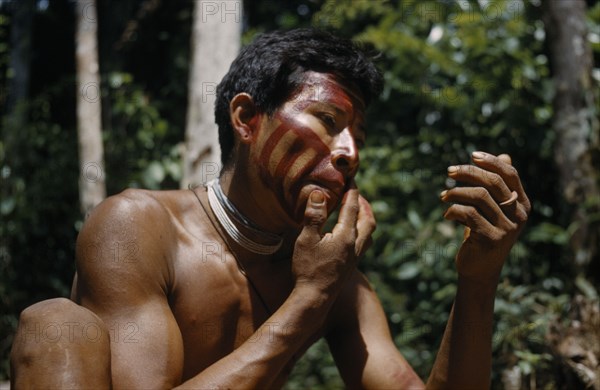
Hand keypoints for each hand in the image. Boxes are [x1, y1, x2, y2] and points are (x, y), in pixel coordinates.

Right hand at [292, 184, 375, 293]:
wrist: (314, 299)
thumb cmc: (308, 269)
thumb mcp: (307, 240)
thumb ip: (314, 216)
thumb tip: (319, 193)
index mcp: (346, 236)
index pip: (352, 207)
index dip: (352, 191)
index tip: (351, 177)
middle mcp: (355, 246)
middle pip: (368, 220)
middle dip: (364, 205)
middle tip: (357, 194)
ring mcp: (354, 257)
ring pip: (368, 234)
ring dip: (365, 219)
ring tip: (358, 211)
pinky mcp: (350, 266)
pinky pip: (363, 244)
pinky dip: (360, 232)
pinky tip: (349, 235)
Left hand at [441, 151, 530, 281]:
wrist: (479, 270)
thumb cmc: (483, 233)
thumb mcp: (492, 208)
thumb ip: (498, 185)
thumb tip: (505, 155)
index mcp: (522, 204)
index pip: (510, 175)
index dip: (492, 162)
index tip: (472, 155)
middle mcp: (520, 215)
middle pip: (493, 182)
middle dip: (468, 172)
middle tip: (449, 172)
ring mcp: (508, 228)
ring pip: (479, 196)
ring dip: (456, 192)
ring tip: (443, 196)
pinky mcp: (492, 239)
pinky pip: (469, 214)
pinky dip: (453, 210)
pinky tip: (446, 215)